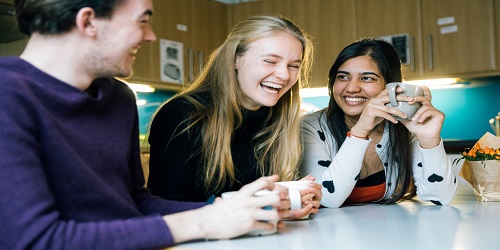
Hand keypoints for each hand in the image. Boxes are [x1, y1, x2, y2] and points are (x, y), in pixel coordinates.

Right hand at [163, 175, 281, 242]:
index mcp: (243, 193)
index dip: (274, 184)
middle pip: (274, 196)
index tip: (278, 187)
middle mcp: (248, 201)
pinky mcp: (249, 225)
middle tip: (283, 203)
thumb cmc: (217, 211)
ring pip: (274, 212)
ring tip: (277, 216)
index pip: (263, 182)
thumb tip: (252, 188)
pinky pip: (267, 226)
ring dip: (278, 215)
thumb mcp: (232, 197)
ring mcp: (249, 213)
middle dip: (281, 200)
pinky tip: (269, 226)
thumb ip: (246, 192)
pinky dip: (271, 227)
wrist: (206, 221)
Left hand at [279, 176, 321, 219]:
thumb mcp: (301, 185)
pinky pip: (315, 211)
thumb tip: (312, 177)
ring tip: (305, 200)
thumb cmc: (298, 193)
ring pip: (317, 203)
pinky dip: (312, 209)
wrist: (292, 201)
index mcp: (315, 191)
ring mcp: (315, 204)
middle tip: (309, 189)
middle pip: (320, 194)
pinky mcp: (312, 210)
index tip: (310, 184)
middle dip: (315, 191)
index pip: (319, 187)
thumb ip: (306, 180)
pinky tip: (307, 207)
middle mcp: (316, 197)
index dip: (316, 185)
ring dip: (312, 202)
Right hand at [350, 88, 407, 137]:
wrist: (363, 126)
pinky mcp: (371, 112)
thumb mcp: (380, 111)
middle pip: (389, 97)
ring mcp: (372, 106)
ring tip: (405, 116)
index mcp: (376, 99)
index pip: (386, 91)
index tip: (403, 89)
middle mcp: (374, 101)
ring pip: (388, 108)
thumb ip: (386, 107)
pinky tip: (395, 121)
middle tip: (410, 99)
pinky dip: (391, 118)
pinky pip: (384, 115)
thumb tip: (397, 106)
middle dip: (401, 98)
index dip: (394, 89)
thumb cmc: (372, 119)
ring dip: (398, 112)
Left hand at [400, 85, 443, 147]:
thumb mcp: (408, 121)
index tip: (422, 85)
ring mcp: (435, 110)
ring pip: (426, 106)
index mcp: (424, 107)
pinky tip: (420, 120)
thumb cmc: (417, 128)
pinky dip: (423, 115)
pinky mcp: (440, 114)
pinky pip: (430, 111)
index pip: (425, 97)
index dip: (425, 91)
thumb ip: (403, 114)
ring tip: (414, 119)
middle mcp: (430, 107)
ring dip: (418, 112)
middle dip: (417, 98)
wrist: (423, 137)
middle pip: (424, 98)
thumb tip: (393, 110)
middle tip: (410, 100)